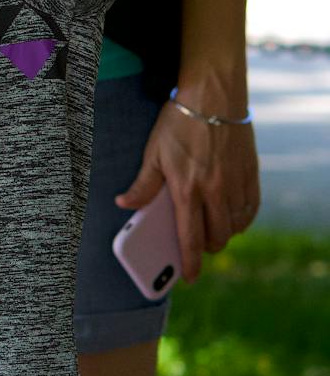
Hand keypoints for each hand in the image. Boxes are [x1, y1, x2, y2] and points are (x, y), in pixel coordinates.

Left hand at [115, 90, 260, 283]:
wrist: (213, 98)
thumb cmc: (178, 123)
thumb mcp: (153, 152)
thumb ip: (143, 184)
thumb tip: (125, 204)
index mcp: (187, 189)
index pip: (190, 237)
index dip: (190, 261)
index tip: (189, 278)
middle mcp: (215, 192)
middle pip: (217, 237)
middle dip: (207, 248)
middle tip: (197, 246)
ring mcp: (236, 184)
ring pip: (235, 226)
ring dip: (224, 234)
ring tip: (211, 231)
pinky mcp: (251, 175)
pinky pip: (251, 210)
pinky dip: (242, 220)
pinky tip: (232, 217)